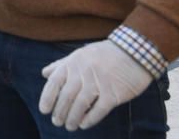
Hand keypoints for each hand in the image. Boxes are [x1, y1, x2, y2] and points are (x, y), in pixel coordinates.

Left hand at [38, 40, 153, 131]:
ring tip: (69, 126)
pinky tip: (84, 124)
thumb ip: (62, 65)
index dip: (47, 97)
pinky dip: (90, 119)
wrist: (134, 52)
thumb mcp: (80, 54)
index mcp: (73, 62)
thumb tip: (44, 73)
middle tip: (57, 122)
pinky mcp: (114, 93)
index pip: (55, 82)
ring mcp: (99, 82)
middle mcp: (83, 72)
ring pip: (80, 104)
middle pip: (66, 96)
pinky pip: (99, 109)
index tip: (44, 110)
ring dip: (73, 118)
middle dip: (60, 112)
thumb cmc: (104, 55)